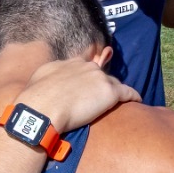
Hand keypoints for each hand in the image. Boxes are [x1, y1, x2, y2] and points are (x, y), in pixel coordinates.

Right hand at [14, 58, 139, 133]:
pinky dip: (133, 96)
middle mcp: (87, 67)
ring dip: (117, 90)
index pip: (85, 65)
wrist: (42, 109)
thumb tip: (53, 80)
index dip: (89, 73)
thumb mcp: (40, 77)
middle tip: (102, 96)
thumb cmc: (35, 98)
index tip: (92, 79)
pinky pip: (127, 92)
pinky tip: (138, 100)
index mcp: (70, 63)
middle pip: (101, 74)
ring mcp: (99, 78)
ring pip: (114, 83)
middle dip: (102, 83)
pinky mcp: (110, 93)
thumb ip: (51, 74)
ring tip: (122, 99)